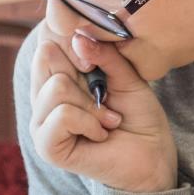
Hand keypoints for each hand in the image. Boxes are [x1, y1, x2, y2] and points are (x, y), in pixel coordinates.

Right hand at [28, 24, 177, 192]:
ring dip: (92, 105)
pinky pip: (62, 115)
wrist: (152, 157)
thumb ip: (104, 54)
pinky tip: (100, 134)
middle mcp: (42, 96)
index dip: (76, 44)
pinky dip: (89, 122)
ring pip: (56, 87)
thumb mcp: (127, 75)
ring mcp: (40, 121)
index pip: (48, 41)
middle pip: (46, 57)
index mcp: (55, 75)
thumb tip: (77, 37)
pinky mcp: (45, 145)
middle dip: (85, 74)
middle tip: (104, 96)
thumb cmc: (139, 116)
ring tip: (107, 120)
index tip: (98, 64)